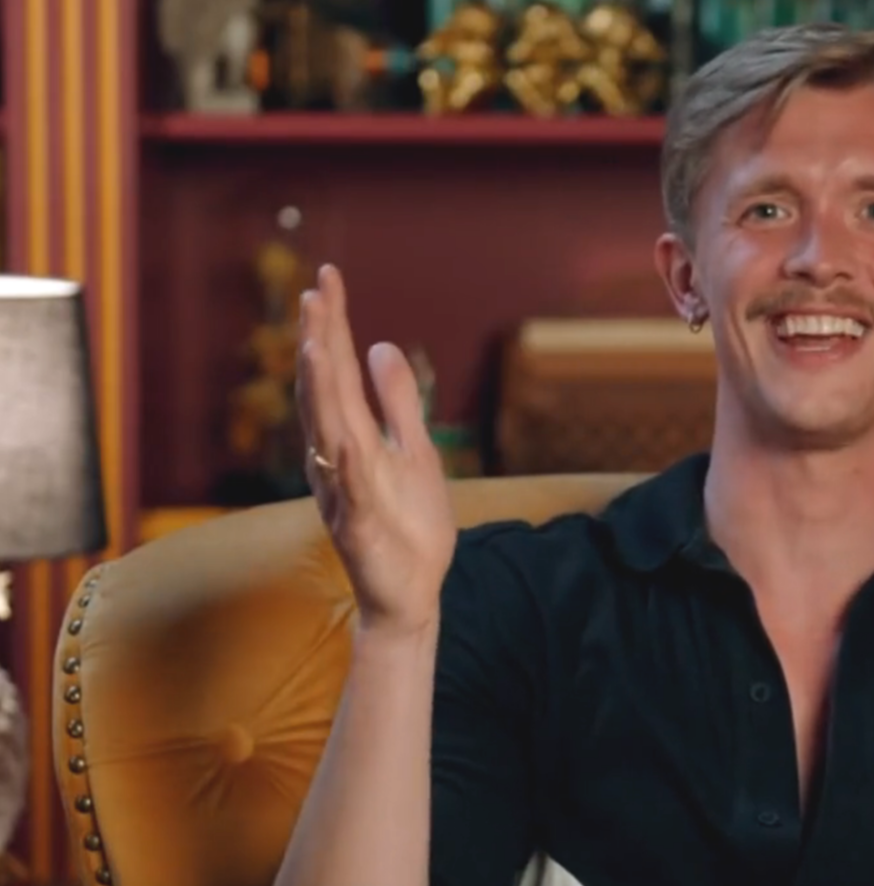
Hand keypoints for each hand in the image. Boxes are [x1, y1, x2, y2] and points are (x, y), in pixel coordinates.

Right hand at [296, 264, 455, 636]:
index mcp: (350, 437)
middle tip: (314, 293)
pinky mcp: (358, 527)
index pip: (339, 372)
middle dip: (321, 342)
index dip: (333, 325)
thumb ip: (399, 402)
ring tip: (318, 345)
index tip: (326, 279)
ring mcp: (343, 491)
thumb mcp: (415, 450)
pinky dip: (344, 464)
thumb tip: (381, 345)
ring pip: (328, 434)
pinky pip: (350, 492)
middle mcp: (335, 458)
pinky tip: (343, 439)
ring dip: (322, 392)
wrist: (410, 592)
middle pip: (326, 392)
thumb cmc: (408, 524)